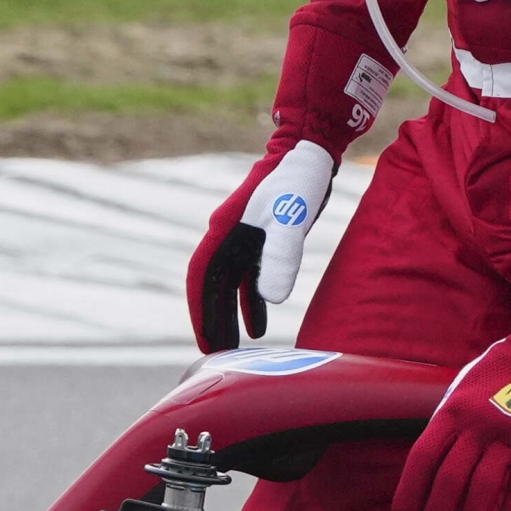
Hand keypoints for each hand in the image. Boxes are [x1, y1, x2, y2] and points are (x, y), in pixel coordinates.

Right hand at [184, 138, 332, 351]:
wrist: (311, 153)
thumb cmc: (296, 181)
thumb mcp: (290, 220)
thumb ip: (280, 257)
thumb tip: (272, 300)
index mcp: (224, 231)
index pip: (201, 277)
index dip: (200, 309)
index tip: (204, 340)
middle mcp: (228, 237)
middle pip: (213, 287)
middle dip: (214, 320)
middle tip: (218, 356)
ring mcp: (245, 239)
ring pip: (230, 286)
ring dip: (231, 315)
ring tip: (235, 349)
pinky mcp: (264, 240)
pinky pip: (251, 278)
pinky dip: (254, 301)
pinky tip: (261, 325)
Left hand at [397, 318, 510, 510]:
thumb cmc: (500, 370)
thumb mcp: (463, 386)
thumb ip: (448, 421)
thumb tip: (431, 464)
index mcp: (452, 410)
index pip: (423, 457)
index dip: (410, 491)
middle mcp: (477, 424)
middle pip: (450, 480)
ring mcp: (510, 434)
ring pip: (484, 488)